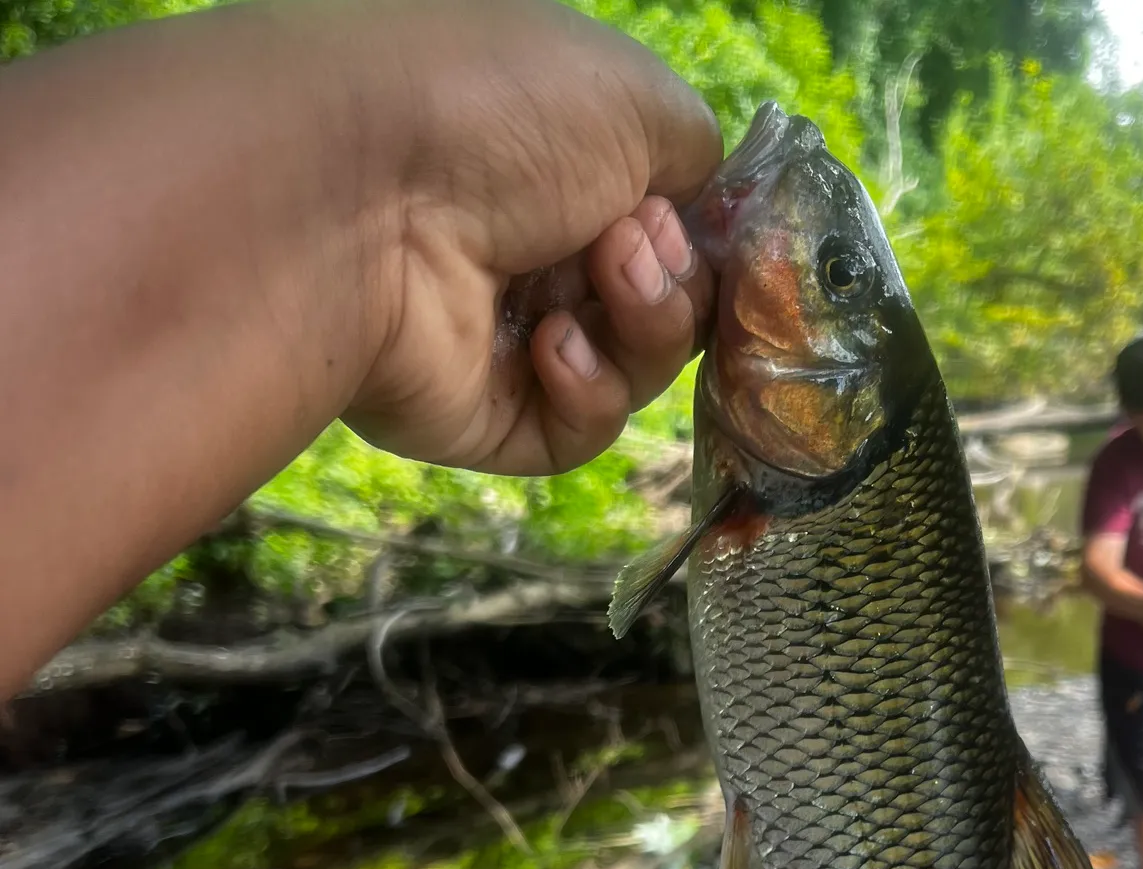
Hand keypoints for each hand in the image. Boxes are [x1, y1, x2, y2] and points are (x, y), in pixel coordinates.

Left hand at [345, 0, 722, 474]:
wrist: (365, 193)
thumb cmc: (499, 112)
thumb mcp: (632, 95)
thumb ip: (697, 155)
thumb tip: (704, 210)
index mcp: (565, 172)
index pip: (671, 234)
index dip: (703, 242)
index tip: (710, 230)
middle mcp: (536, 255)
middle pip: (664, 309)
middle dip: (672, 280)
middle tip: (627, 244)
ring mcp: (510, 342)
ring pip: (634, 373)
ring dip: (640, 329)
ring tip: (595, 283)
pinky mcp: (488, 421)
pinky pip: (581, 433)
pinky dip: (587, 392)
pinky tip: (548, 346)